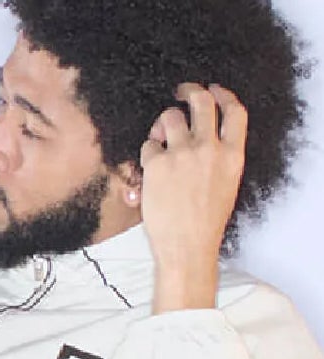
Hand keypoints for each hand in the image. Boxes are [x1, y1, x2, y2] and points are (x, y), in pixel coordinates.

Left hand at [140, 84, 246, 312]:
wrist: (187, 246)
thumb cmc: (204, 222)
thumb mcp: (226, 184)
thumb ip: (219, 157)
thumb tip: (203, 139)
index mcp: (233, 154)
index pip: (235, 111)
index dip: (224, 94)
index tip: (214, 89)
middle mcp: (210, 148)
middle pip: (202, 103)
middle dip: (191, 91)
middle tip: (182, 90)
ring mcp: (183, 153)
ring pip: (171, 117)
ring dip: (164, 121)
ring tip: (160, 135)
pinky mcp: (158, 164)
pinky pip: (149, 145)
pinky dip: (147, 152)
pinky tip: (149, 168)